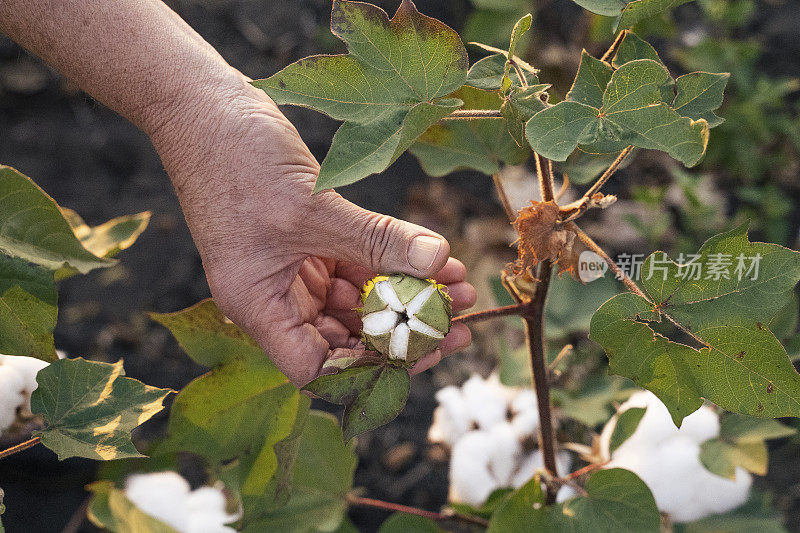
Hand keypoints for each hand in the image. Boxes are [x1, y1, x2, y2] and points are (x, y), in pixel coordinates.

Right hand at [151, 80, 474, 385]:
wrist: (204, 109)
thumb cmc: (235, 162)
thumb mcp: (312, 208)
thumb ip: (376, 239)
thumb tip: (438, 261)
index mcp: (259, 308)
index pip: (317, 369)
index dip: (370, 370)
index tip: (425, 351)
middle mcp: (276, 298)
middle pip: (346, 337)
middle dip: (402, 330)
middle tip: (458, 321)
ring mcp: (293, 269)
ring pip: (358, 300)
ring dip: (405, 294)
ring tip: (458, 285)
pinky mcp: (308, 241)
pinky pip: (357, 264)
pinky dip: (392, 263)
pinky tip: (434, 258)